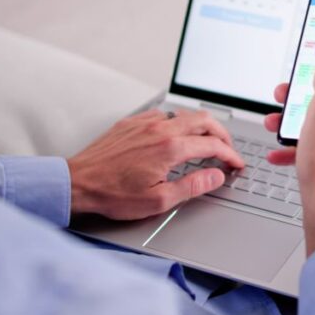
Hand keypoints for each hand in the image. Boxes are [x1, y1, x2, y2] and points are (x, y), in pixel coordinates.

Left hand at [67, 109, 243, 219]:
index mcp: (170, 148)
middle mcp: (160, 130)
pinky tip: (176, 135)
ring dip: (201, 127)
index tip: (235, 164)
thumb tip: (215, 176)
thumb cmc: (113, 194)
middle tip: (227, 149)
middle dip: (222, 135)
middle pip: (204, 121)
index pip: (213, 145)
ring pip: (184, 114)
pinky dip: (178, 123)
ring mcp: (145, 123)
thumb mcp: (158, 200)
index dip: (230, 155)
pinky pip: (163, 115)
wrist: (78, 182)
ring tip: (206, 142)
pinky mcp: (132, 122)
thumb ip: (192, 186)